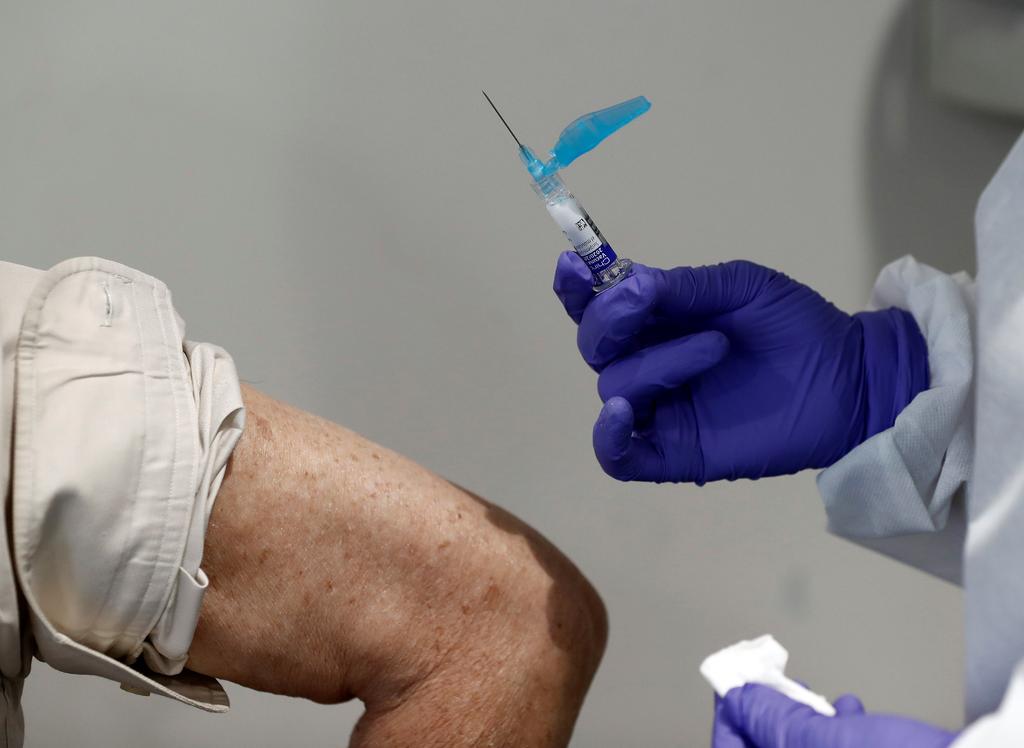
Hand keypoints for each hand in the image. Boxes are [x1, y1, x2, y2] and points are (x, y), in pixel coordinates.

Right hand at [553, 253, 928, 482]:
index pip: (596, 307)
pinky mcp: (673, 452)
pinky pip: (617, 456)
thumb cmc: (795, 326)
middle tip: (645, 304)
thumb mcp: (740, 286)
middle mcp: (649, 363)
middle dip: (609, 322)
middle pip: (594, 346)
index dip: (576, 289)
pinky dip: (607, 435)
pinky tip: (621, 411)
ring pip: (613, 386)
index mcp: (658, 321)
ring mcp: (659, 410)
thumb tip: (624, 286)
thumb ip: (681, 287)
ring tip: (715, 349)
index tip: (573, 267)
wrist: (848, 378)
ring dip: (656, 363)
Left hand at [713, 683, 956, 747]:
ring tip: (813, 697)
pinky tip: (849, 712)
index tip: (730, 688)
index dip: (728, 722)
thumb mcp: (825, 741)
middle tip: (769, 684)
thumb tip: (740, 698)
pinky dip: (835, 734)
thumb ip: (774, 720)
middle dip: (768, 720)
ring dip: (802, 724)